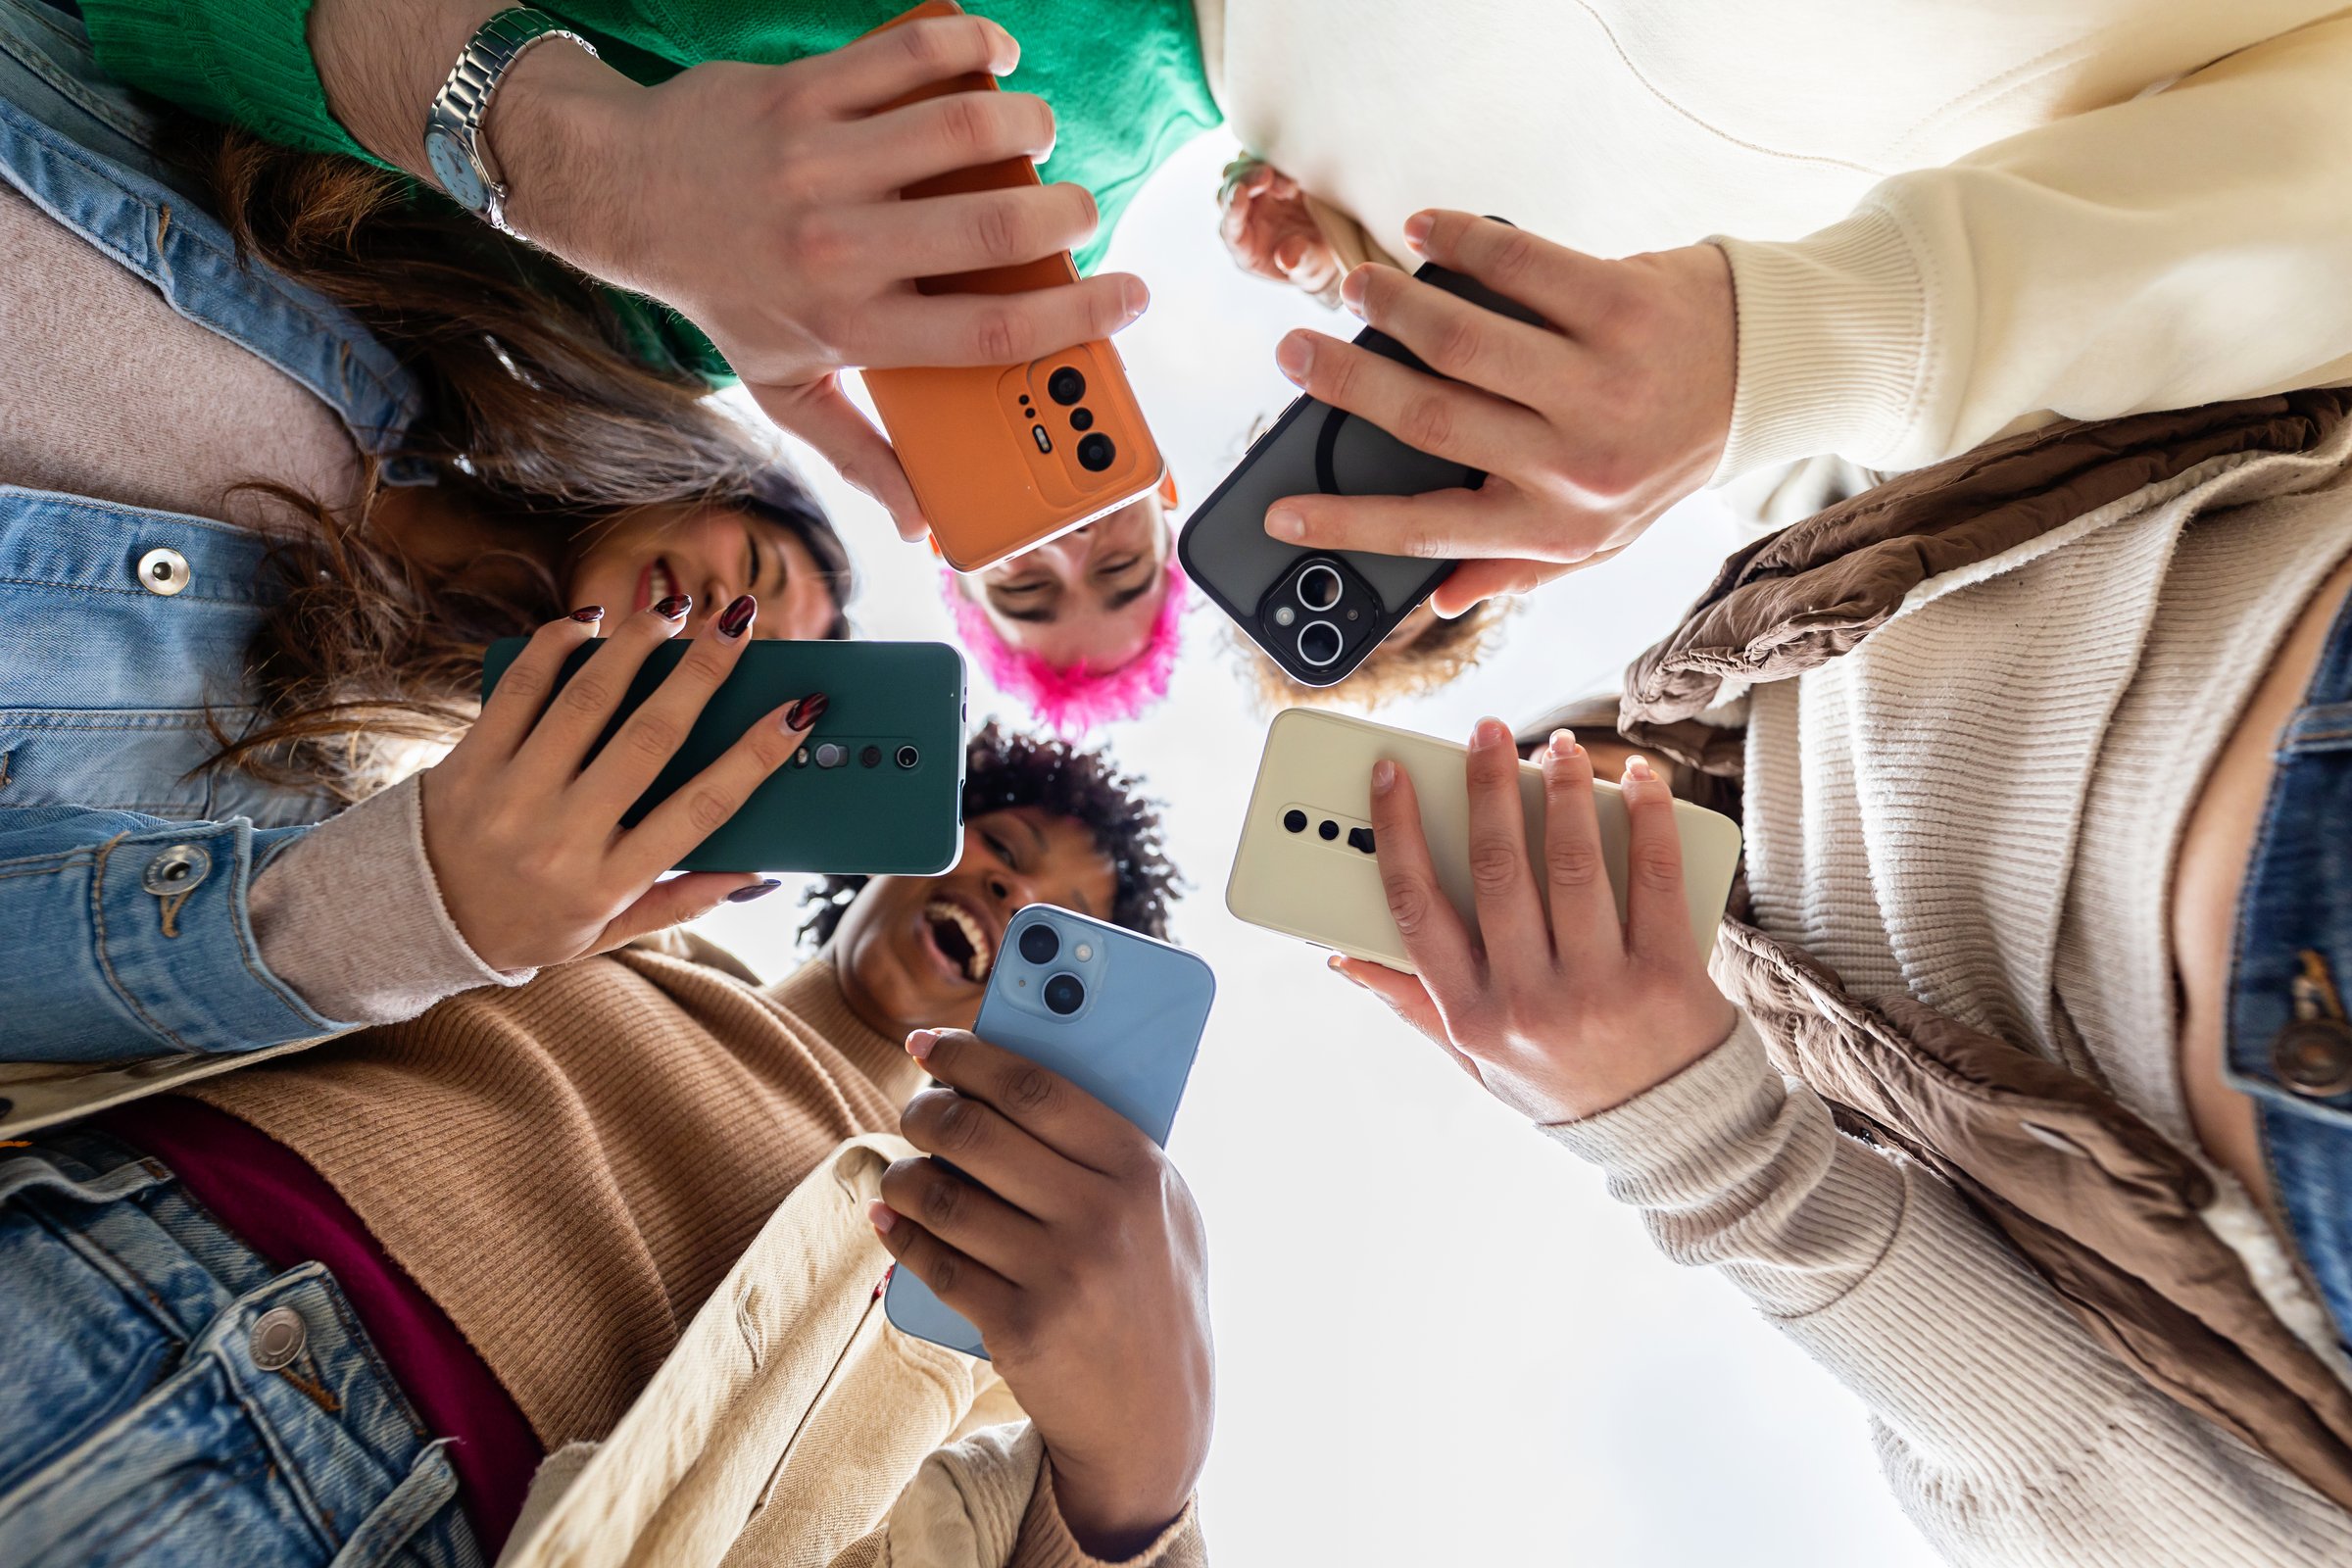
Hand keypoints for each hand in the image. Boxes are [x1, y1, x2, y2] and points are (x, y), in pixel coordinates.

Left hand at [419, 599, 818, 970]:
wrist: (412, 924)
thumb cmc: (525, 926)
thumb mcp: (606, 932)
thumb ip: (681, 902)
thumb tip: (757, 872)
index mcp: (607, 881)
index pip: (701, 812)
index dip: (755, 757)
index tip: (796, 712)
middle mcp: (562, 836)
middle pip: (650, 738)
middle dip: (704, 672)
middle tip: (739, 623)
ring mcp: (512, 793)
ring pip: (587, 699)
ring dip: (637, 644)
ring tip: (671, 613)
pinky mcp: (470, 759)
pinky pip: (519, 687)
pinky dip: (556, 645)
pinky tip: (588, 622)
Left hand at [492, 12, 1148, 538]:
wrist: (624, 196)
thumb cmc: (722, 293)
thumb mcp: (784, 388)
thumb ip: (859, 453)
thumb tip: (923, 525)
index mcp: (853, 328)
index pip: (990, 332)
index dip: (1078, 319)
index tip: (1132, 297)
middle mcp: (840, 249)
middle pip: (994, 230)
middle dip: (1069, 214)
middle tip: (1081, 211)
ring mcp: (822, 165)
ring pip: (960, 130)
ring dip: (1025, 124)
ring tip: (1037, 134)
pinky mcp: (805, 94)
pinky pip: (906, 60)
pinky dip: (966, 48)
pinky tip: (992, 58)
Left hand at [875, 1029, 1211, 1559]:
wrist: (1157, 1421)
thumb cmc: (1154, 1293)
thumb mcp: (1162, 1211)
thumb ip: (1107, 1146)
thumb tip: (1009, 1078)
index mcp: (1141, 1169)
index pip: (1035, 1088)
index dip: (969, 1056)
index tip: (927, 1043)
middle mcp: (1101, 1216)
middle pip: (977, 1133)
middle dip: (924, 1111)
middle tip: (913, 1109)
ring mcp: (1059, 1274)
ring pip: (944, 1198)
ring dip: (903, 1175)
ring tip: (900, 1171)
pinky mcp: (1019, 1327)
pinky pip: (934, 1263)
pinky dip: (899, 1235)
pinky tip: (888, 1218)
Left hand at [1217, 157, 1341, 304]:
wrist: (1328, 245)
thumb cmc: (1315, 262)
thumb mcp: (1312, 269)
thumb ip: (1300, 263)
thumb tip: (1287, 259)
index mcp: (1245, 248)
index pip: (1229, 227)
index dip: (1232, 208)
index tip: (1241, 192)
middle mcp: (1244, 219)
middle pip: (1229, 191)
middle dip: (1246, 180)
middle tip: (1270, 175)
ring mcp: (1254, 196)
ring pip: (1239, 170)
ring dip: (1258, 167)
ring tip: (1290, 183)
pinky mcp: (1269, 178)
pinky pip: (1259, 159)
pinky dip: (1271, 157)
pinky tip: (1290, 164)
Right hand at [1262, 212, 1734, 616]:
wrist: (1769, 375)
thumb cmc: (1665, 452)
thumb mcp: (1601, 534)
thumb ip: (1517, 564)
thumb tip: (1434, 599)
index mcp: (1557, 523)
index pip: (1427, 530)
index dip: (1343, 526)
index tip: (1278, 514)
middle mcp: (1579, 462)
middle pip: (1429, 419)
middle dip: (1346, 383)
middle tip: (1296, 353)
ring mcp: (1603, 380)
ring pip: (1465, 341)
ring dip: (1395, 305)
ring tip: (1357, 286)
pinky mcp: (1624, 303)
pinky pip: (1523, 266)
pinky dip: (1462, 242)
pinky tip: (1426, 231)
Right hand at [1333, 718, 1736, 1123]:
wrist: (1676, 1138)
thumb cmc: (1565, 1086)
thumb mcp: (1478, 1060)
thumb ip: (1415, 1003)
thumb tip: (1341, 955)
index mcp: (1474, 1017)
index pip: (1416, 909)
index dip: (1396, 833)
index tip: (1390, 774)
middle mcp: (1531, 1003)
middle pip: (1495, 870)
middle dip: (1486, 785)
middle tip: (1486, 731)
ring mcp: (1601, 989)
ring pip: (1571, 863)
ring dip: (1562, 789)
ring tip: (1558, 747)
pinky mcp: (1670, 975)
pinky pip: (1653, 877)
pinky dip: (1645, 817)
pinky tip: (1636, 779)